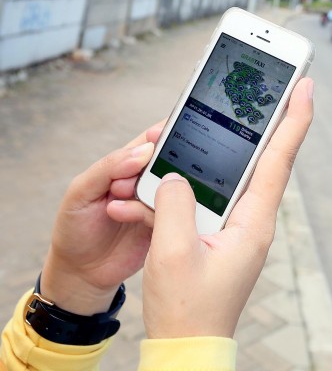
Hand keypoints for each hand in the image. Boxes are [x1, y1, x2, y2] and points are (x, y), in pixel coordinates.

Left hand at [40, 120, 165, 314]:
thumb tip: (144, 151)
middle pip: (172, 163)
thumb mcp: (80, 193)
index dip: (163, 134)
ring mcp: (159, 204)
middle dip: (164, 167)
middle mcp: (146, 182)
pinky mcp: (168, 225)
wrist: (82, 274)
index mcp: (126, 165)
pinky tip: (144, 223)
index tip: (165, 134)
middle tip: (135, 184)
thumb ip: (108, 168)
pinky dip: (168, 216)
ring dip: (159, 196)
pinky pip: (179, 214)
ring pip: (177, 189)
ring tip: (122, 208)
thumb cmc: (75, 228)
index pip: (151, 141)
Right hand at [142, 78, 313, 338]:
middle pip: (262, 160)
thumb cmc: (187, 308)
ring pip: (230, 177)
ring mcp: (237, 227)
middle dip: (265, 121)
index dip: (293, 119)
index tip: (305, 85)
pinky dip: (192, 182)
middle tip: (270, 86)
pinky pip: (209, 197)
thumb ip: (174, 206)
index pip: (278, 160)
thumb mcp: (174, 253)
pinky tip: (171, 175)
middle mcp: (252, 220)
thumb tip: (174, 175)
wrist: (187, 344)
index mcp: (253, 222)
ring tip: (214, 121)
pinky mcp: (218, 234)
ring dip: (217, 152)